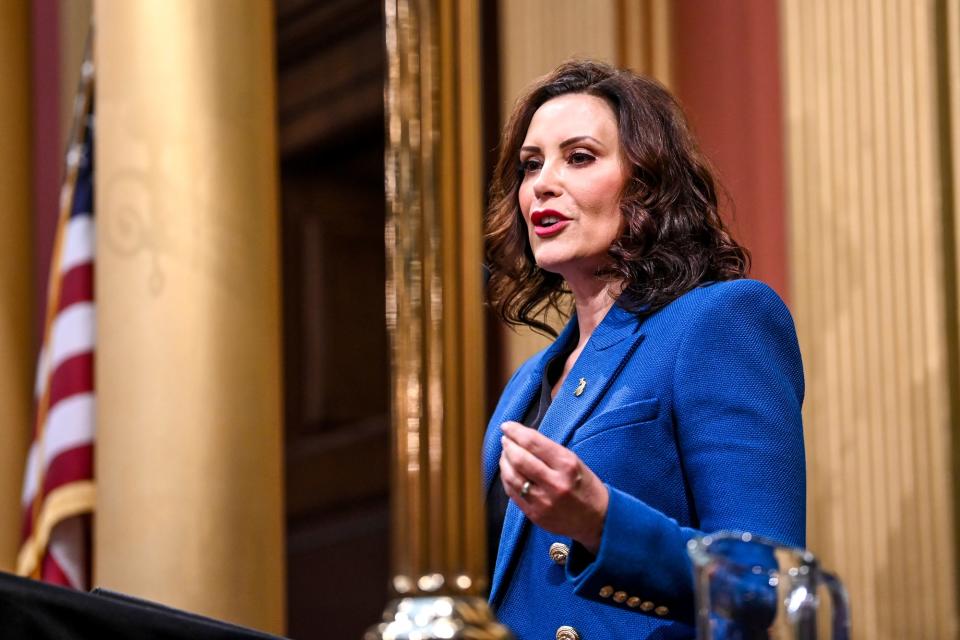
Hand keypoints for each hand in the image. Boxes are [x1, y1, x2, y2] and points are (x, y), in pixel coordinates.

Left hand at [499, 421, 608, 553]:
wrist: (597, 520)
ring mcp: (543, 501)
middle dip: (508, 446)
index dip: (515, 431)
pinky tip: (508, 472)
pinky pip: (512, 493)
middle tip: (505, 439)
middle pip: (519, 459)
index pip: (533, 443)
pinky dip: (507, 479)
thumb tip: (522, 438)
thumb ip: (549, 451)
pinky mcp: (535, 514)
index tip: (507, 426)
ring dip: (504, 462)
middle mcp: (555, 483)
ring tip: (505, 454)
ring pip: (512, 477)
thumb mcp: (575, 462)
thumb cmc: (585, 486)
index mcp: (567, 465)